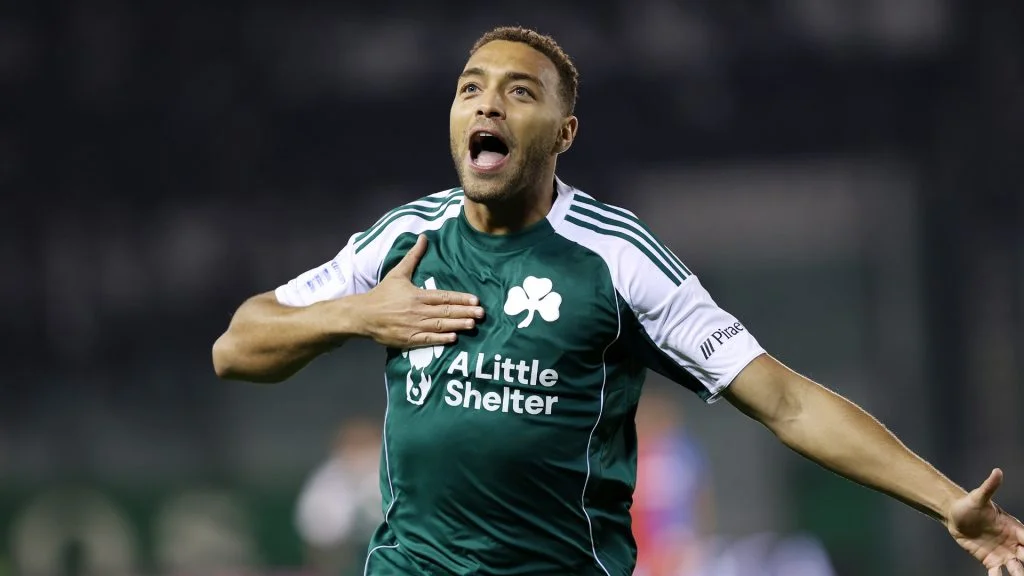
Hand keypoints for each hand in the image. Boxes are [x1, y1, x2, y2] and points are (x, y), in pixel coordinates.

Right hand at [354, 234, 482, 347]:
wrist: (363, 315)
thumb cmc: (383, 294)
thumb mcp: (398, 272)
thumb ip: (413, 256)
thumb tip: (424, 237)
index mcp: (417, 295)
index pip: (444, 296)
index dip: (461, 299)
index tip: (476, 300)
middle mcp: (418, 311)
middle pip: (446, 311)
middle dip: (465, 313)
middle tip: (482, 314)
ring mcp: (413, 326)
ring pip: (440, 326)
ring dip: (458, 325)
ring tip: (473, 325)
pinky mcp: (408, 339)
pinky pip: (428, 340)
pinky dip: (441, 339)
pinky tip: (453, 338)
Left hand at [947, 468, 1023, 574]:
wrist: (954, 515)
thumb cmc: (969, 504)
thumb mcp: (979, 496)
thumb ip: (990, 486)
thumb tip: (997, 471)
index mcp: (1013, 527)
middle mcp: (1012, 542)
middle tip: (1023, 563)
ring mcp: (1003, 553)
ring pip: (1016, 567)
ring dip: (1018, 573)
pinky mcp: (990, 560)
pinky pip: (997, 573)